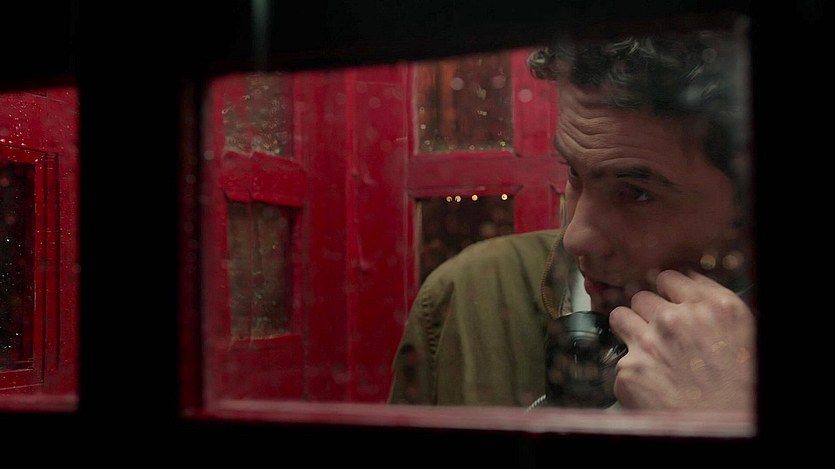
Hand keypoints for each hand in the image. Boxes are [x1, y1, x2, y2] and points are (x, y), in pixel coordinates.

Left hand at [608, 269, 755, 411]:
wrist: (728, 431)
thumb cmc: (741, 390)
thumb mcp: (742, 334)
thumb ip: (711, 307)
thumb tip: (688, 292)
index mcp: (713, 308)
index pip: (670, 278)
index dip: (666, 291)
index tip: (665, 300)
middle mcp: (678, 319)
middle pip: (642, 296)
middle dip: (647, 312)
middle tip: (657, 332)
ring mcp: (650, 343)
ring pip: (621, 315)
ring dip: (629, 329)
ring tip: (645, 351)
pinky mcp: (630, 370)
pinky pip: (620, 357)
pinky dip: (631, 370)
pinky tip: (650, 384)